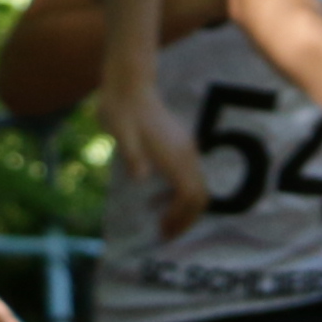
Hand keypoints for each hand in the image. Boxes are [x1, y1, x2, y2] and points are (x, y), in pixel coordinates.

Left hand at [101, 77, 204, 221]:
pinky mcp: (181, 145)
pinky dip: (183, 196)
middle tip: (166, 234)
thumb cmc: (121, 111)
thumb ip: (132, 156)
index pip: (189, 196)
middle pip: (201, 196)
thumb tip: (140, 178)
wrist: (129, 86)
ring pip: (199, 187)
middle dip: (187, 219)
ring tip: (165, 223)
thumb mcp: (120, 134)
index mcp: (174, 155)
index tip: (162, 230)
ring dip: (186, 209)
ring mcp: (186, 149)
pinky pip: (192, 177)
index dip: (179, 217)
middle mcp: (186, 154)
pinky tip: (162, 200)